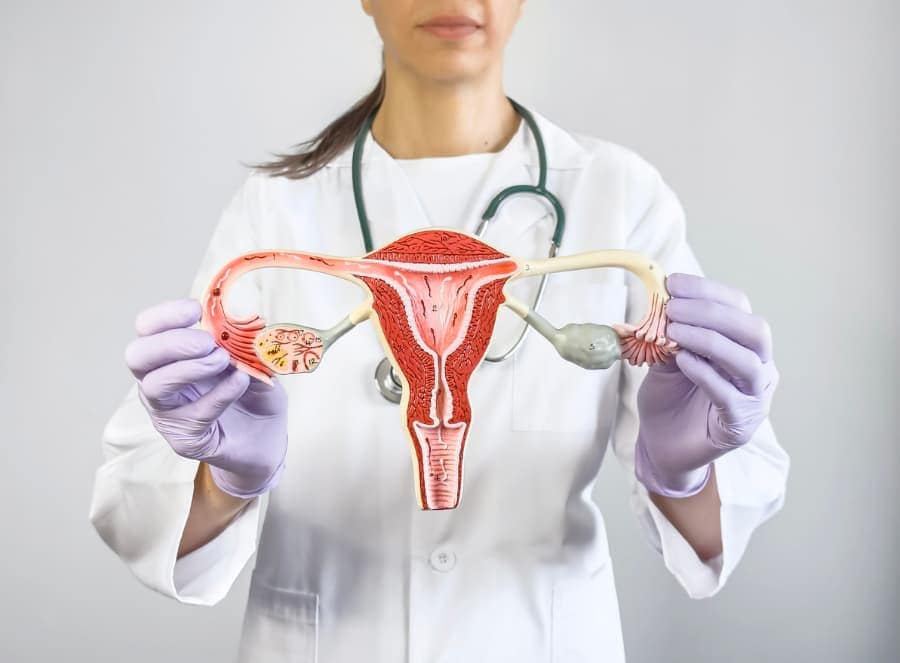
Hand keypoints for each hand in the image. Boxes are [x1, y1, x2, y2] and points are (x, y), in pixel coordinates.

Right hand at [124, 298, 288, 497]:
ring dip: (190, 368)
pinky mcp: (184, 439)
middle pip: (138, 355)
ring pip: (154, 386)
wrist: (268, 438)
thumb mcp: (254, 358)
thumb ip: (241, 340)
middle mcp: (160, 382)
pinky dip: (218, 395)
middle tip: (207, 342)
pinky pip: (193, 414)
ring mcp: (168, 412)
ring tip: (223, 360)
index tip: (195, 309)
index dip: (165, 315)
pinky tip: (240, 382)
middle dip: (171, 342)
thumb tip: (238, 318)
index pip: (147, 329)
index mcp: (171, 355)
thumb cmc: (254, 393)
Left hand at [633, 273, 778, 496]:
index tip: (673, 282)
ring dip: (710, 339)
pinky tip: (682, 360)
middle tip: (673, 308)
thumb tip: (661, 298)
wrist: (662, 444)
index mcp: (743, 344)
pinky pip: (729, 394)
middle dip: (712, 312)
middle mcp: (759, 367)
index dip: (708, 291)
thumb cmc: (670, 397)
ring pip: (748, 361)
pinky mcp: (739, 424)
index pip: (738, 307)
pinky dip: (706, 373)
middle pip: (753, 330)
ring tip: (674, 330)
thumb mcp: (666, 356)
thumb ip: (670, 332)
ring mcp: (754, 397)